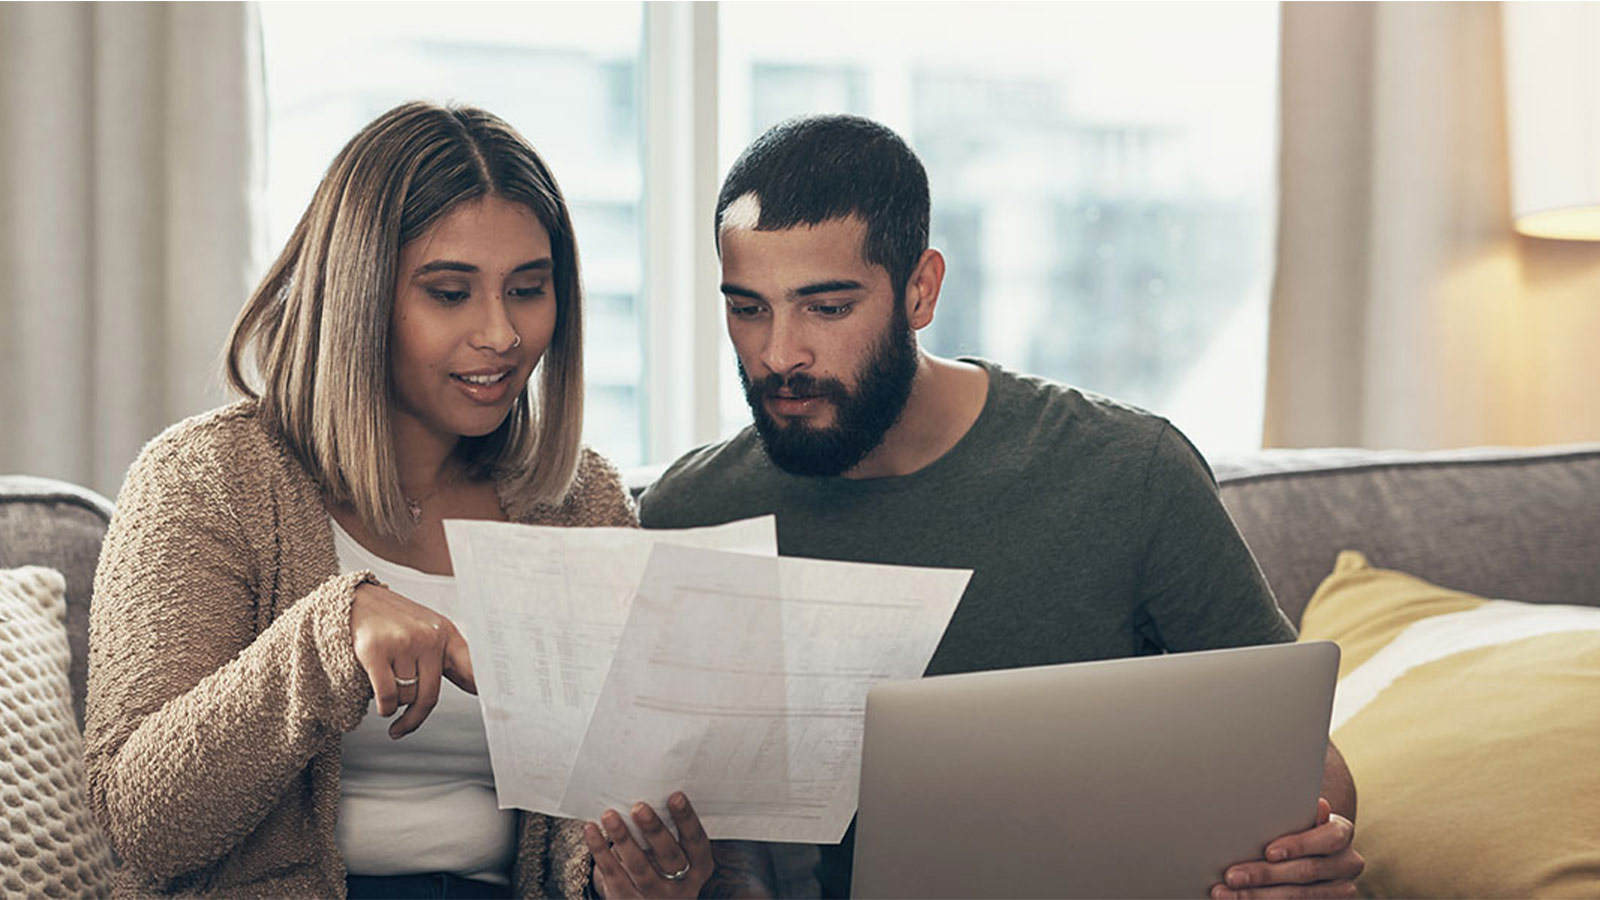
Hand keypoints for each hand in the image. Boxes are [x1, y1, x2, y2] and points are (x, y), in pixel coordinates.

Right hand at [350, 582, 475, 738]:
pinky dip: (384, 707)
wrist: (355, 600)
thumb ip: (451, 660)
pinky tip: (381, 704)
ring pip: (405, 696)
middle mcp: (428, 637)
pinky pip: (387, 697)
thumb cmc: (395, 622)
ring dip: (394, 703)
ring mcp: (403, 642)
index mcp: (446, 634)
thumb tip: (478, 688)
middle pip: (430, 696)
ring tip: (385, 685)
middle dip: (415, 716)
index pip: (471, 666)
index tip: (499, 709)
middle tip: (402, 727)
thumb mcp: (429, 633)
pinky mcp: (375, 650)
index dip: (483, 687)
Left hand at [585, 792, 714, 897]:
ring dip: (623, 838)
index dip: (686, 819)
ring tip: (609, 815)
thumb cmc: (666, 866)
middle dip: (654, 830)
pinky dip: (600, 851)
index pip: (696, 841)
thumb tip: (651, 790)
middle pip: (669, 856)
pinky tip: (592, 830)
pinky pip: (613, 875)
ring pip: (639, 866)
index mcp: (699, 867)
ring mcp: (654, 895)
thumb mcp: (680, 855)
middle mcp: (681, 884)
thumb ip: (672, 831)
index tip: (675, 796)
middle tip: (639, 807)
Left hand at [1212, 798, 1363, 898]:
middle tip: (1231, 876)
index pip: (1328, 839)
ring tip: (1225, 893)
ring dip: (1256, 895)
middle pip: (1305, 872)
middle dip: (1265, 875)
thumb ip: (1301, 812)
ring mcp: (1340, 890)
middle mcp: (1347, 863)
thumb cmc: (1295, 824)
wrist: (1308, 848)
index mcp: (1341, 833)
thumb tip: (1319, 804)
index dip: (1298, 846)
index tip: (1268, 852)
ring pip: (1297, 896)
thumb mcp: (1299, 814)